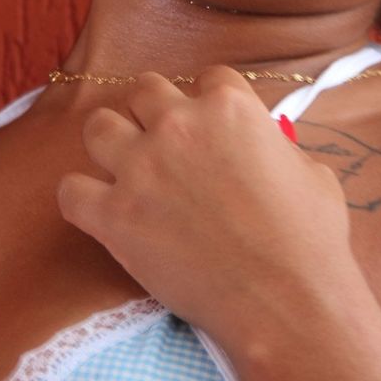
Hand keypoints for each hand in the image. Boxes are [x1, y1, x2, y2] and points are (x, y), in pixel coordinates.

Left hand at [56, 67, 355, 349]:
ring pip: (98, 127)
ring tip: (128, 171)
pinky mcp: (114, 217)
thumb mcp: (310, 169)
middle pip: (144, 91)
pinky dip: (81, 198)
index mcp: (229, 105)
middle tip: (166, 148)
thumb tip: (263, 146)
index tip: (211, 131)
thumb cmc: (310, 239)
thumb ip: (275, 145)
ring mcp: (141, 168)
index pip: (205, 78)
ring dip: (112, 145)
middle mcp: (178, 124)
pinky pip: (70, 190)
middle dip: (153, 115)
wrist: (286, 302)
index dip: (208, 104)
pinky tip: (101, 211)